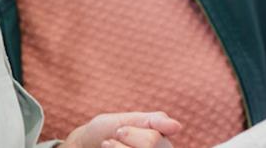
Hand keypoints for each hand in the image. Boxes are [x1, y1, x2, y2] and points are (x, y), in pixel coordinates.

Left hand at [63, 111, 181, 147]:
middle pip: (147, 147)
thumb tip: (178, 127)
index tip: (119, 130)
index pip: (153, 140)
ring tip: (108, 146)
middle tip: (115, 137)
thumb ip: (155, 121)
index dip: (132, 134)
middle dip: (125, 141)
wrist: (88, 145)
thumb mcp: (131, 119)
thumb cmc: (109, 130)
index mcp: (163, 143)